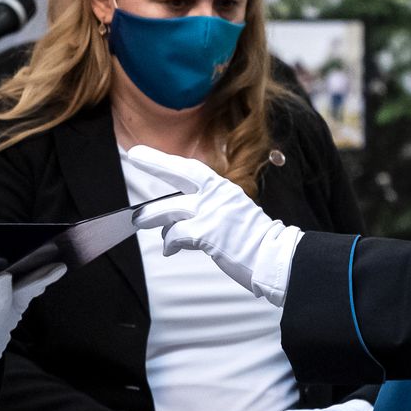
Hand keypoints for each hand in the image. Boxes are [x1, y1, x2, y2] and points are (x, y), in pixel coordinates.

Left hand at [125, 145, 301, 305]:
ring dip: (151, 217)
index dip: (164, 159)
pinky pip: (176, 235)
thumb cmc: (254, 240)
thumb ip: (209, 207)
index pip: (189, 168)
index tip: (142, 152)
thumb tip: (179, 215)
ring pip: (169, 209)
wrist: (276, 257)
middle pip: (178, 175)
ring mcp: (212, 213)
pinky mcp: (208, 233)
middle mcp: (217, 196)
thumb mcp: (234, 212)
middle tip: (134, 159)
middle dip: (153, 164)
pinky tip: (170, 249)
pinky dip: (169, 243)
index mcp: (223, 189)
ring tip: (140, 221)